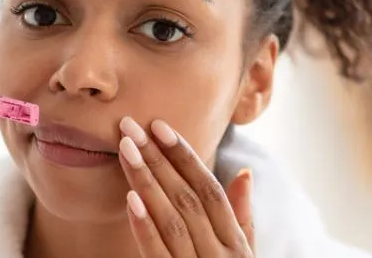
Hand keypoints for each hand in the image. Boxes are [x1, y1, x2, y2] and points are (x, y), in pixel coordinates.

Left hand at [118, 117, 253, 256]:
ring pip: (170, 220)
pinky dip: (144, 226)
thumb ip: (243, 215)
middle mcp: (218, 254)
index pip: (209, 190)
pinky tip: (129, 198)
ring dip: (146, 182)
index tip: (158, 126)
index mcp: (235, 241)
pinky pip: (156, 254)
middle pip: (187, 199)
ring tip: (125, 149)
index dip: (184, 155)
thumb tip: (245, 171)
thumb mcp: (242, 252)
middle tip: (130, 127)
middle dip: (158, 159)